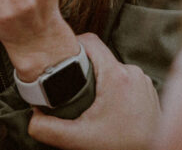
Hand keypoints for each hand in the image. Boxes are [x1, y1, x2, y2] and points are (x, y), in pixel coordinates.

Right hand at [28, 33, 159, 149]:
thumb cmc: (121, 147)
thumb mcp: (79, 140)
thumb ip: (49, 128)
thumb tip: (33, 117)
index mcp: (116, 75)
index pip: (90, 41)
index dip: (71, 45)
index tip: (59, 59)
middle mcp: (132, 72)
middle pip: (99, 58)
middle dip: (82, 69)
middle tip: (67, 86)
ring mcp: (142, 81)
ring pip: (111, 69)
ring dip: (98, 81)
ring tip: (86, 100)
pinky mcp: (148, 91)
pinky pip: (124, 80)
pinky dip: (112, 89)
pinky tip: (105, 107)